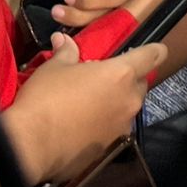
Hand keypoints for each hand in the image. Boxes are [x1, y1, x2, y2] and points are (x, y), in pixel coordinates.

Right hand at [3, 32, 165, 182]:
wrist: (31, 144)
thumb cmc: (46, 98)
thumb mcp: (55, 68)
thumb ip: (67, 53)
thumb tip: (62, 40)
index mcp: (121, 74)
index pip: (154, 55)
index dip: (155, 50)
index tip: (152, 48)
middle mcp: (129, 100)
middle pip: (141, 83)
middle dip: (128, 79)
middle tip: (104, 77)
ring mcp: (121, 125)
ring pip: (128, 106)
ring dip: (116, 101)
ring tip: (91, 101)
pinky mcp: (110, 146)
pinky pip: (115, 127)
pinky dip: (106, 122)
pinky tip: (84, 122)